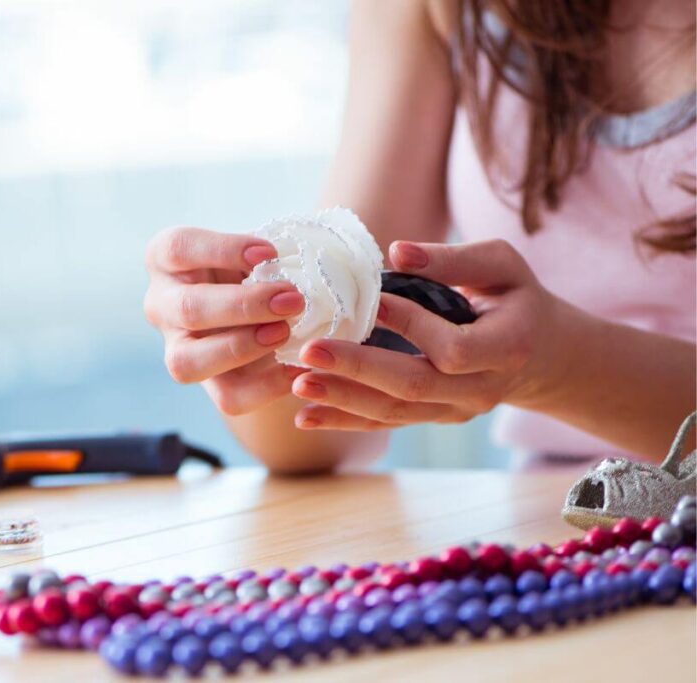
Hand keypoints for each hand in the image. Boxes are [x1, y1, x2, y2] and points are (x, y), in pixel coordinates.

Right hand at [143, 227, 306, 415]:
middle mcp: (160, 303)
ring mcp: (174, 347)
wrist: (256, 311)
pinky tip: (297, 369)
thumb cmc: (250, 267)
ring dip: (241, 349)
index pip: (178, 249)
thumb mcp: (250, 250)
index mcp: (165, 258)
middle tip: (292, 300)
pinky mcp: (205, 383)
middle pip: (187, 308)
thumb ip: (261, 257)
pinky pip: (226, 397)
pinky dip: (266, 387)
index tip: (268, 254)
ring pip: (188, 362)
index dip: (223, 251)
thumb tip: (284, 268)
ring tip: (284, 333)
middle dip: (244, 306)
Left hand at [290, 239, 571, 430]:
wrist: (542, 356)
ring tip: (298, 384)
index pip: (453, 349)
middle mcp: (481, 389)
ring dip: (342, 400)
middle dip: (358, 370)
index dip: (412, 326)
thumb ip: (453, 259)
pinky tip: (304, 417)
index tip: (372, 301)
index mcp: (505, 348)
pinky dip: (344, 421)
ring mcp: (456, 411)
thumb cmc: (518, 299)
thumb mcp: (503, 266)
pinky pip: (386, 424)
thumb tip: (396, 253)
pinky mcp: (434, 418)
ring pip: (395, 413)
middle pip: (413, 387)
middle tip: (310, 352)